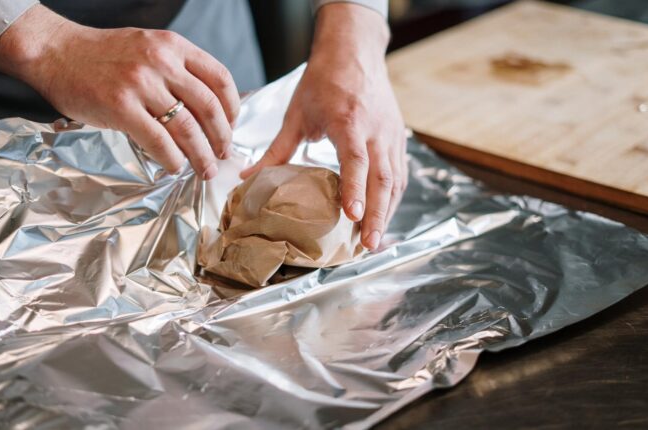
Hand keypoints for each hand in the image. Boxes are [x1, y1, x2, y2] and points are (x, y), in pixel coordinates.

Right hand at [0, 5, 239, 178]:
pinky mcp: (120, 106)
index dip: (232, 108)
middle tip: (224, 154)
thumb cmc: (102, 55)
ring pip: (186, 127)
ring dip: (201, 155)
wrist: (55, 51)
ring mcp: (140, 83)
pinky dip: (172, 159)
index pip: (220, 79)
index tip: (231, 127)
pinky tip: (174, 167)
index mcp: (173, 46)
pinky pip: (158, 140)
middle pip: (208, 107)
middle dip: (222, 137)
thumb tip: (206, 108)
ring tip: (206, 169)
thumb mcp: (148, 47)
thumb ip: (177, 69)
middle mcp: (161, 61)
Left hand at [241, 4, 407, 249]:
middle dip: (377, 214)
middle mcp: (376, 130)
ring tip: (375, 241)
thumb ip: (276, 150)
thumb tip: (247, 178)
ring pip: (395, 180)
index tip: (351, 215)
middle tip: (368, 245)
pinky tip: (383, 217)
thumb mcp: (296, 113)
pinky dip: (393, 198)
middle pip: (383, 178)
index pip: (356, 160)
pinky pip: (399, 173)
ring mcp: (391, 135)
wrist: (354, 51)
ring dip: (387, 212)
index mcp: (349, 121)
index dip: (355, 189)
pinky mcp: (397, 138)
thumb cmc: (324, 81)